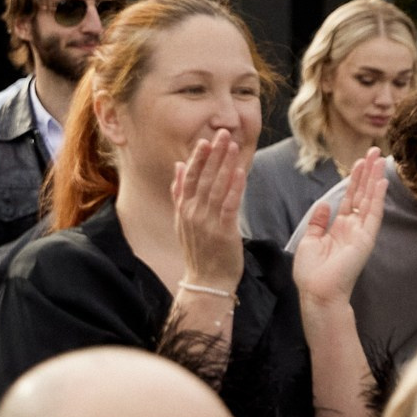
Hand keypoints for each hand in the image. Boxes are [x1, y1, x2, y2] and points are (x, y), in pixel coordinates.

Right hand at [171, 128, 247, 291]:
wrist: (206, 281)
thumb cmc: (199, 251)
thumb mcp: (182, 220)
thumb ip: (179, 193)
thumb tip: (176, 167)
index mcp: (183, 209)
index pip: (189, 178)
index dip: (197, 158)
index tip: (205, 140)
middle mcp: (193, 214)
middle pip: (203, 179)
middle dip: (214, 155)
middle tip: (223, 134)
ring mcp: (207, 223)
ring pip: (216, 188)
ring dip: (225, 165)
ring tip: (233, 146)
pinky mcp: (223, 232)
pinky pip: (229, 206)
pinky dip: (234, 188)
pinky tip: (240, 172)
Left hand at [294, 147, 386, 308]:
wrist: (317, 293)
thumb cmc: (311, 273)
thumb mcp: (310, 241)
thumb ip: (318, 222)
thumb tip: (324, 204)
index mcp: (339, 227)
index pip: (349, 197)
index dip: (354, 179)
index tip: (359, 161)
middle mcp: (353, 227)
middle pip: (362, 194)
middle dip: (368, 172)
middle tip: (375, 151)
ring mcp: (361, 232)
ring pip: (370, 199)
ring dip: (374, 178)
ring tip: (379, 158)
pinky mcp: (366, 239)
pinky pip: (373, 214)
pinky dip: (377, 198)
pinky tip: (381, 181)